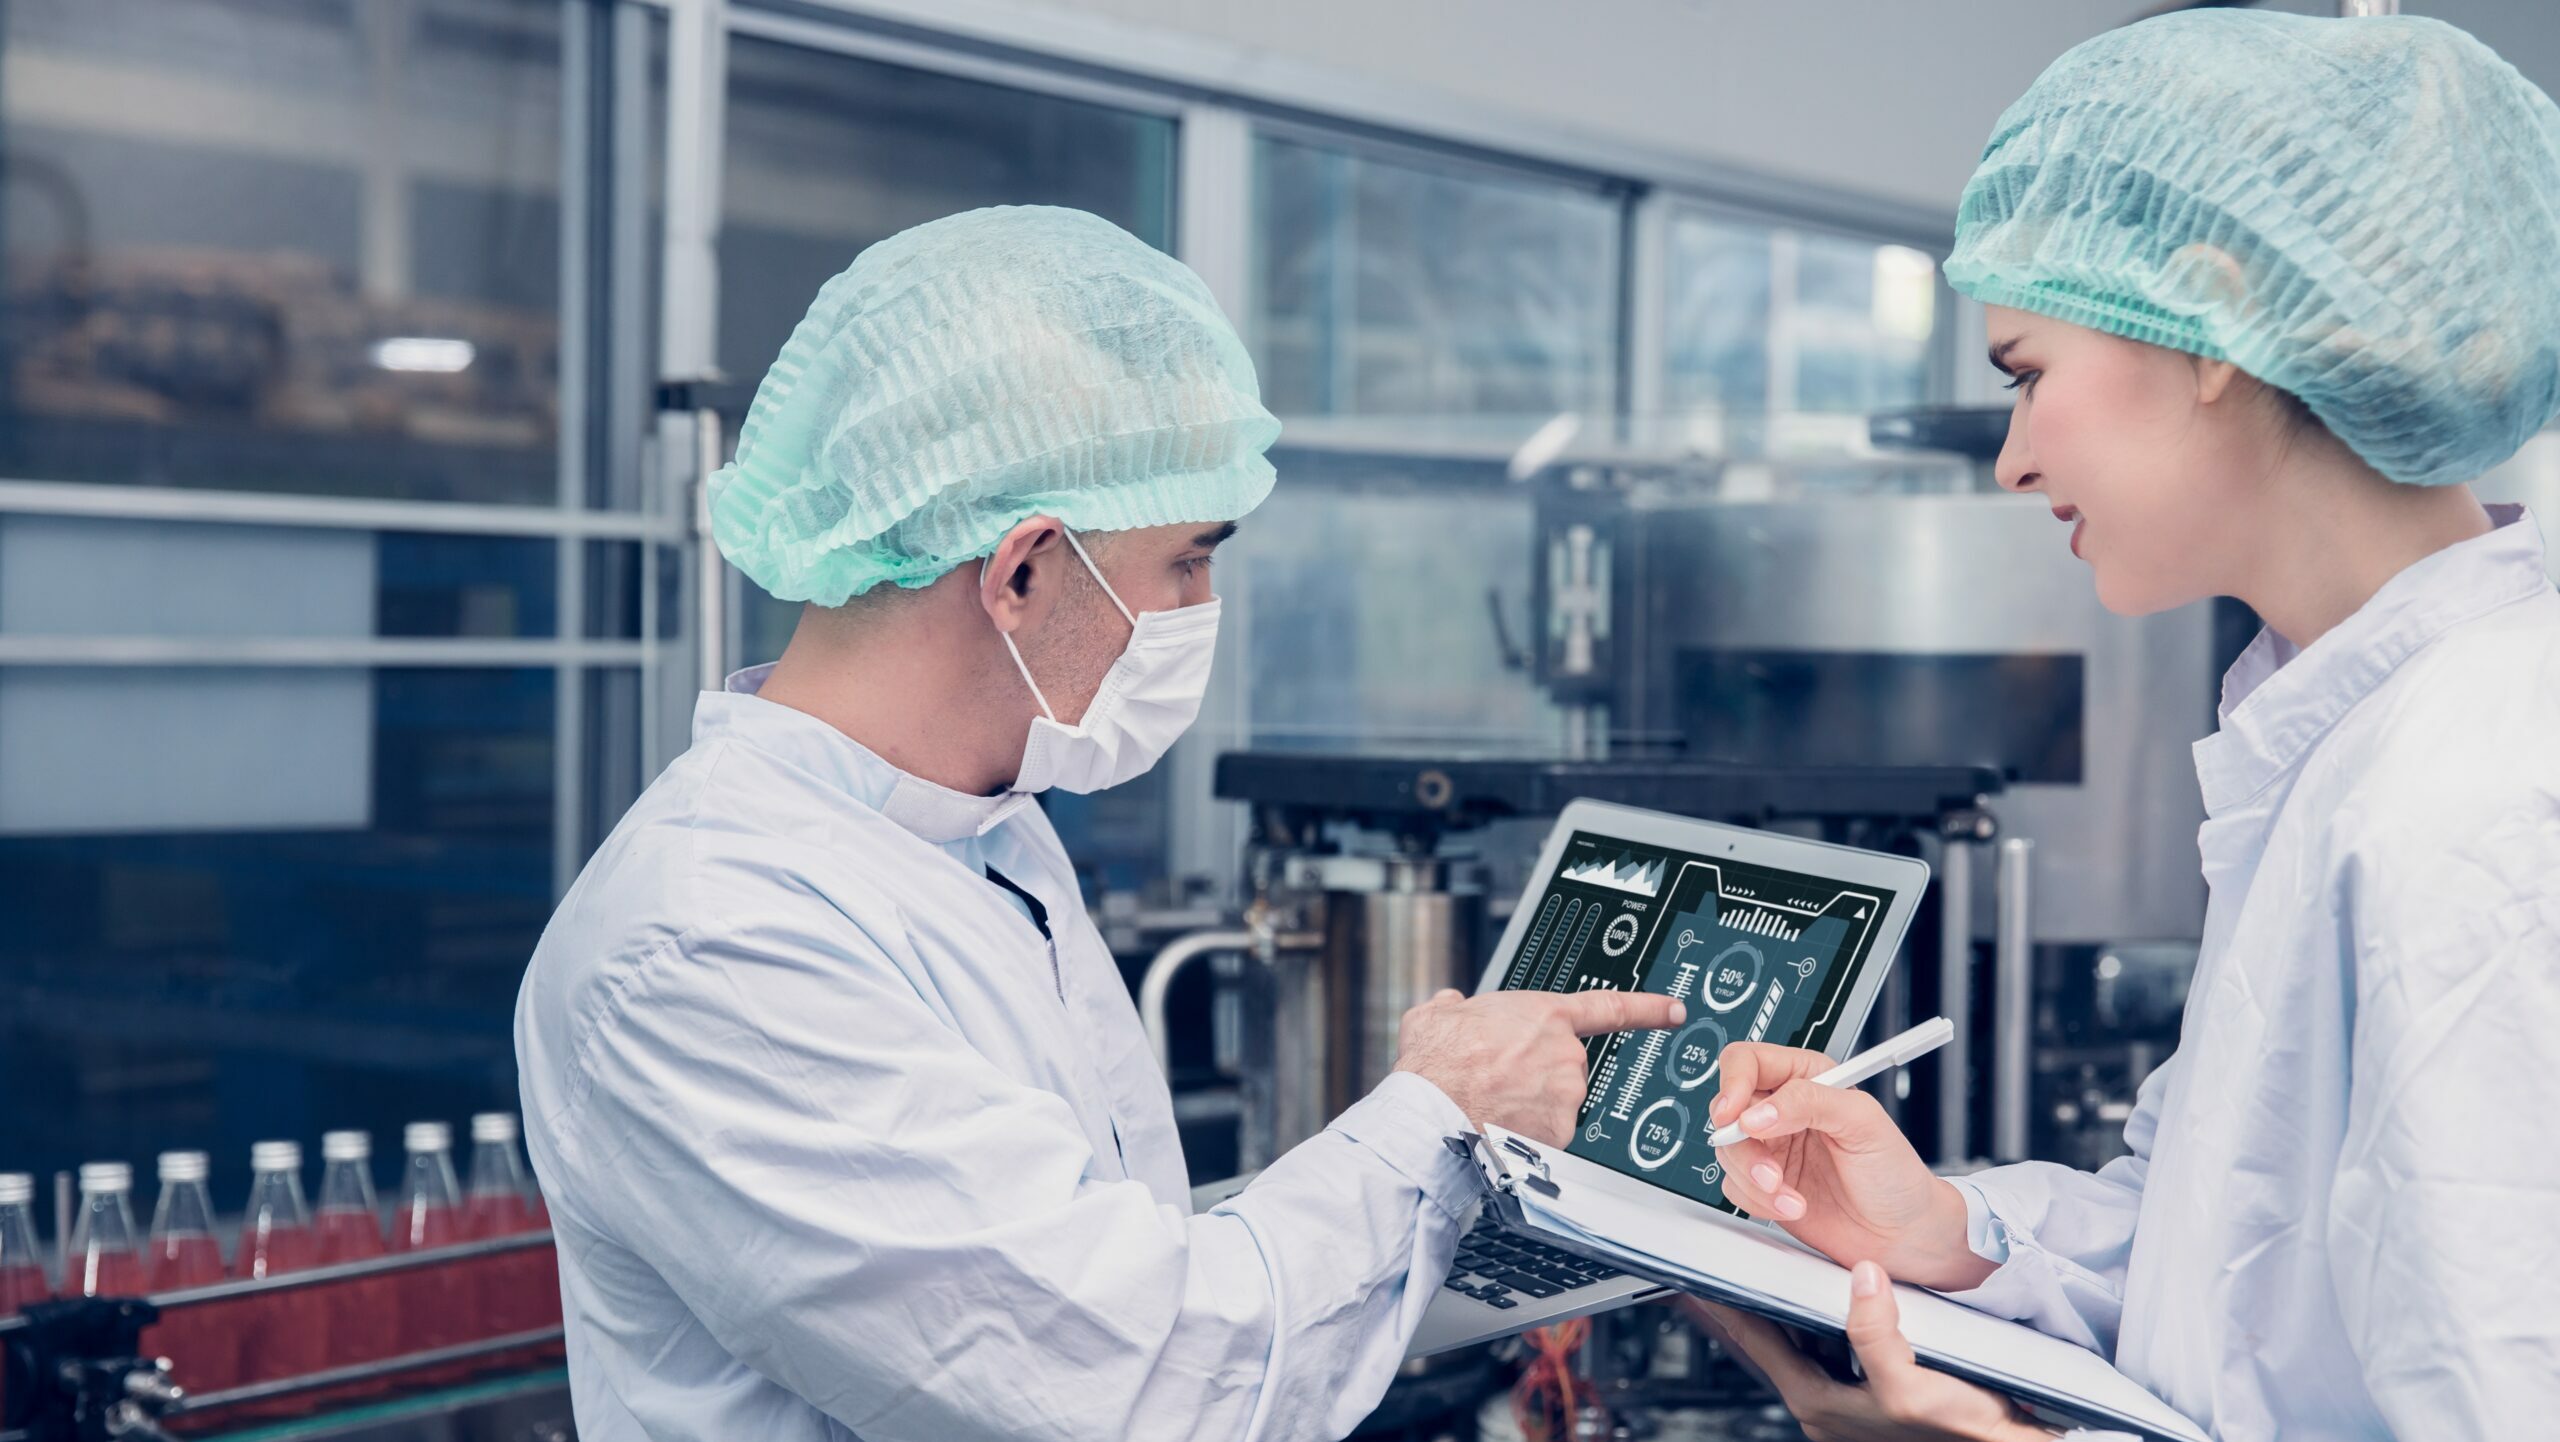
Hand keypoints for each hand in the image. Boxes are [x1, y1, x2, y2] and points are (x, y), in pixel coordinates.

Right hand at [1394, 988, 1685, 1145]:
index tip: (1673, 1010)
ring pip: (1558, 1102)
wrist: (1433, 1111)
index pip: (1610, 1007)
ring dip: (1532, 1104)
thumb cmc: (1436, 1064)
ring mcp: (1566, 1095)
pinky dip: (1530, 1135)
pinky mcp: (1561, 1132)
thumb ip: (1453, 1006)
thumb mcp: (1436, 1015)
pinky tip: (1499, 1127)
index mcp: (1544, 1015)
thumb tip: (1451, 1005)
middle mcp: (1565, 1053)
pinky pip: (1552, 1134)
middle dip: (1538, 1073)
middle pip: (1566, 1065)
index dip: (1648, 1008)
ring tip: (1491, 1103)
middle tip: (1498, 1078)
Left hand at [1679, 1262, 2057, 1441]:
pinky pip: (1828, 1346)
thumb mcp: (1911, 1387)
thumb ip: (1877, 1334)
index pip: (1753, 1341)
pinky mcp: (1870, 1392)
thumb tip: (1860, 1279)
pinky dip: (1816, 1319)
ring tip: (1759, 1273)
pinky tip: (1825, 1299)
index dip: (1722, 1305)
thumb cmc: (1961, 1434)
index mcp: (1817, 1402)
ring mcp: (1846, 1400)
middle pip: (1766, 1341)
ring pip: (1796, 1344)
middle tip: (1714, 1266)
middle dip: (1741, 1304)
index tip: (1692, 1274)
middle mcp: (1823, 1404)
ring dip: (1778, 1311)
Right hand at [1709, 1043, 1989, 1289]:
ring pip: (1727, 1152)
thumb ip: (1809, 1103)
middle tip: (1770, 1171)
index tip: (1734, 1115)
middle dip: (1744, 1147)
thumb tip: (1757, 1112)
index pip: (1748, 1062)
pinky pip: (1734, 1186)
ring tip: (1789, 1195)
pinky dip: (1758, 1201)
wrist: (1901, 1234)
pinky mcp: (1764, 1185)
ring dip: (1755, 1179)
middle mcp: (1783, 1110)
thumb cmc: (1895, 1174)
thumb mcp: (1863, 1122)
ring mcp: (1771, 1148)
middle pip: (1728, 1111)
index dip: (1732, 1083)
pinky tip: (1793, 1206)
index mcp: (1806, 1078)